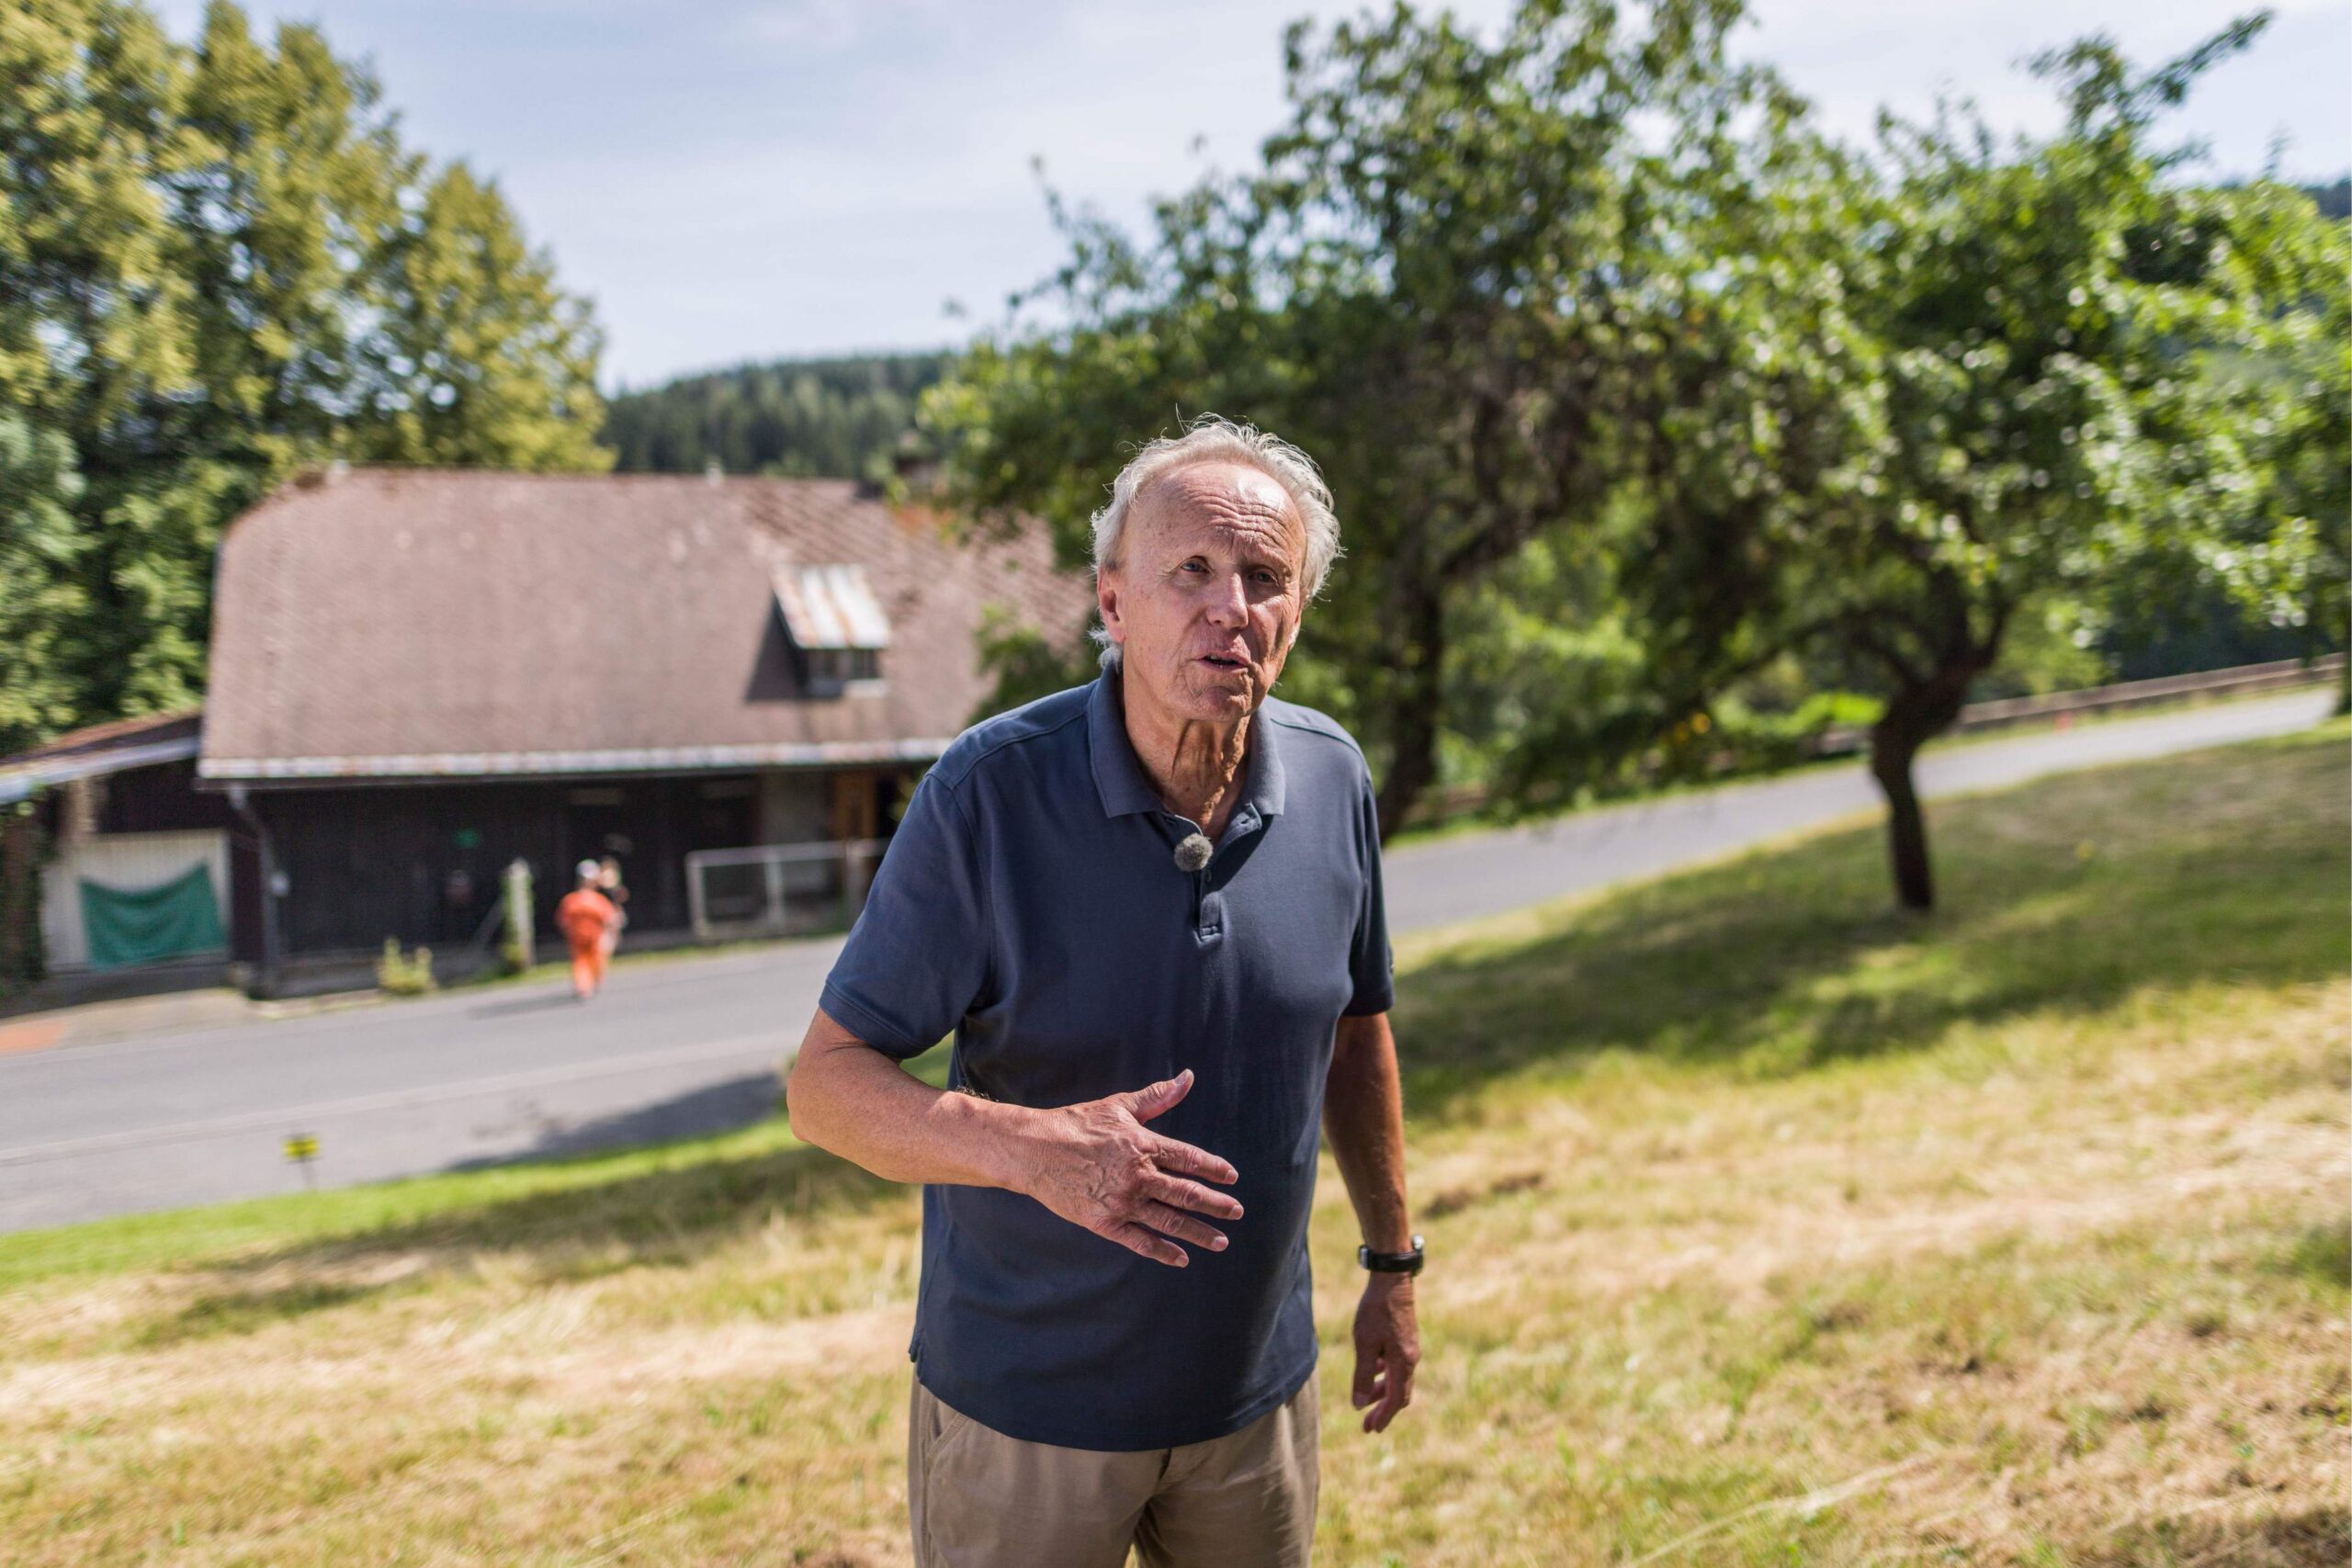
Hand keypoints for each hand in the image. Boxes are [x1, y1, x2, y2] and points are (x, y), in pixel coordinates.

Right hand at [1007, 1068, 1243, 1266]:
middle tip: (1237, 1212)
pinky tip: (1182, 1258)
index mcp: (1143, 1145)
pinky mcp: (1104, 1222)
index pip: (1189, 1158)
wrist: (1034, 1150)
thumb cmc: (1077, 1124)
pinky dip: (1163, 1251)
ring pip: (1169, 1221)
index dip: (1213, 1168)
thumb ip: (1157, 1097)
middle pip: (1187, 1193)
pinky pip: (1140, 1241)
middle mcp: (1137, 1175)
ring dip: (1198, 1233)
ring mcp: (1122, 1201)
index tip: (1232, 1177)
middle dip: (1216, 1204)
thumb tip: (1188, 1077)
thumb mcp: (1119, 1106)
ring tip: (1221, 1241)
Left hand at [1351, 1272, 1418, 1432]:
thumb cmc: (1376, 1311)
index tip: (1371, 1430)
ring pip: (1398, 1379)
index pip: (1396, 1401)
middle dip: (1384, 1410)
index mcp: (1403, 1363)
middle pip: (1399, 1394)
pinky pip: (1397, 1365)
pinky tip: (1373, 1370)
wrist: (1391, 1280)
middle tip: (1368, 1424)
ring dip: (1383, 1392)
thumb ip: (1363, 1375)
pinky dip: (1385, 1375)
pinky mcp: (1405, 1339)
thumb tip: (1360, 1405)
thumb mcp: (1365, 1345)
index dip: (1383, 1417)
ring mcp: (1409, 1348)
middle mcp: (1410, 1359)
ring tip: (1366, 1400)